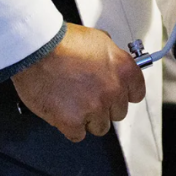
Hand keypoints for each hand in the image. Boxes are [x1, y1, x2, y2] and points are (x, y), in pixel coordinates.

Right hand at [12, 23, 145, 141]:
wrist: (39, 50)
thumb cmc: (65, 42)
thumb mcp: (100, 40)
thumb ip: (112, 57)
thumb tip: (113, 66)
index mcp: (124, 69)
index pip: (136, 94)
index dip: (124, 94)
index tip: (118, 94)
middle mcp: (113, 90)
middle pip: (118, 113)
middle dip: (105, 106)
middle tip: (89, 95)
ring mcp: (94, 108)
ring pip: (100, 127)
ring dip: (88, 118)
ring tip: (74, 102)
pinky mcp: (73, 122)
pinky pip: (78, 135)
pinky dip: (70, 127)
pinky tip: (64, 111)